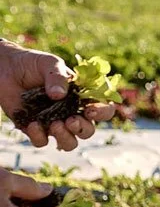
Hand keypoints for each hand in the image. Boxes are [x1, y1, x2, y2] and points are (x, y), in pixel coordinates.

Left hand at [0, 43, 115, 150]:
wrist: (5, 68)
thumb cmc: (33, 64)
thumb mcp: (49, 63)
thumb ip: (57, 77)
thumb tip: (58, 95)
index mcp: (82, 97)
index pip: (103, 110)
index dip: (102, 113)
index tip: (90, 110)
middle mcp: (71, 112)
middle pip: (88, 131)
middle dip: (82, 129)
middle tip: (70, 120)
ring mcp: (53, 122)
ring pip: (69, 143)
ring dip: (65, 138)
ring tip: (54, 125)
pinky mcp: (34, 129)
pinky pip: (41, 141)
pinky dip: (39, 136)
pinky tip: (32, 123)